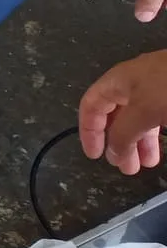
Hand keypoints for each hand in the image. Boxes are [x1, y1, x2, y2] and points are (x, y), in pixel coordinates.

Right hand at [79, 50, 166, 174]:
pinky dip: (157, 134)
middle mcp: (135, 83)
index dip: (89, 131)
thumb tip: (113, 154)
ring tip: (148, 164)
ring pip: (140, 118)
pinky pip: (158, 117)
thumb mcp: (143, 112)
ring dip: (140, 143)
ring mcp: (158, 88)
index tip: (95, 157)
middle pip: (117, 114)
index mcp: (119, 80)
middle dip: (119, 142)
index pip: (91, 105)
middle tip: (127, 168)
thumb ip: (123, 134)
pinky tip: (162, 148)